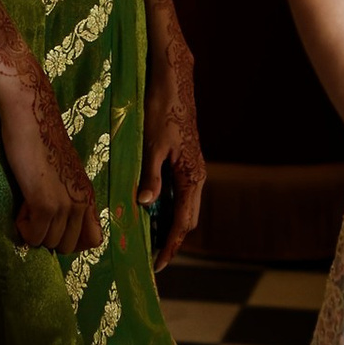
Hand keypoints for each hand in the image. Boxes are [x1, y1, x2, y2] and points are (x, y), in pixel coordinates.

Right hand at [0, 65, 100, 254]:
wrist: (31, 116)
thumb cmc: (41, 140)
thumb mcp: (62, 173)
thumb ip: (65, 196)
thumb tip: (52, 222)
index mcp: (88, 194)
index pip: (94, 240)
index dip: (72, 239)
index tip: (53, 224)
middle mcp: (82, 202)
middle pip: (70, 246)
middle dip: (49, 237)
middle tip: (36, 212)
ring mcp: (65, 204)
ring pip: (50, 243)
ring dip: (34, 231)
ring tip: (26, 204)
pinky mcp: (45, 203)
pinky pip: (34, 235)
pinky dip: (23, 228)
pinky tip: (20, 205)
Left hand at [139, 7, 204, 269]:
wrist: (174, 79)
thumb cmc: (164, 109)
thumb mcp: (153, 144)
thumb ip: (151, 176)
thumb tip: (146, 205)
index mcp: (193, 175)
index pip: (184, 221)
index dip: (171, 245)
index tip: (159, 265)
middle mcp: (197, 175)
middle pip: (187, 218)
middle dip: (172, 240)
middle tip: (153, 258)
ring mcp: (192, 167)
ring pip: (184, 205)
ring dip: (169, 223)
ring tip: (149, 238)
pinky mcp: (184, 159)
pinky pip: (179, 191)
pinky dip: (167, 205)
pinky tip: (150, 207)